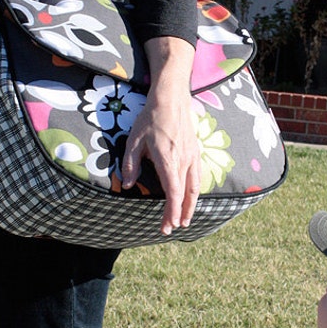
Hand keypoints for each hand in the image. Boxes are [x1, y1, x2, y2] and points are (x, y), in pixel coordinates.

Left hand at [121, 37, 200, 234]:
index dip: (170, 212)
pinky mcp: (196, 151)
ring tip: (184, 219)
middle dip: (179, 214)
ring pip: (195, 187)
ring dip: (190, 206)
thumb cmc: (151, 118)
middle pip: (185, 195)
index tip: (166, 227)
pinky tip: (190, 197)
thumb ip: (131, 163)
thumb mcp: (134, 140)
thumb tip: (128, 185)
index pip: (173, 193)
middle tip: (172, 229)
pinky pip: (198, 176)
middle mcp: (184, 160)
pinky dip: (194, 192)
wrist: (172, 98)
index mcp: (168, 159)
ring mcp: (192, 156)